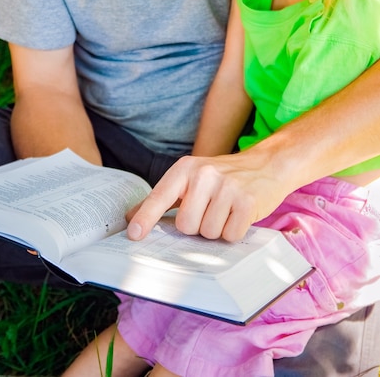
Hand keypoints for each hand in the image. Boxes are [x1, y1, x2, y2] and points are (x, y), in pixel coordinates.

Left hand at [127, 150, 289, 241]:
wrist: (267, 164)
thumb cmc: (223, 176)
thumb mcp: (191, 178)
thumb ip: (162, 199)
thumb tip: (130, 218)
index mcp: (185, 168)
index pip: (160, 196)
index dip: (146, 218)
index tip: (134, 235)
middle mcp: (204, 174)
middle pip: (185, 225)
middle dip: (196, 226)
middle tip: (210, 210)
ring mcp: (226, 187)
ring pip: (208, 233)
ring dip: (216, 229)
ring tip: (225, 211)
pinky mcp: (247, 202)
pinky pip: (230, 235)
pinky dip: (234, 232)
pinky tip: (238, 215)